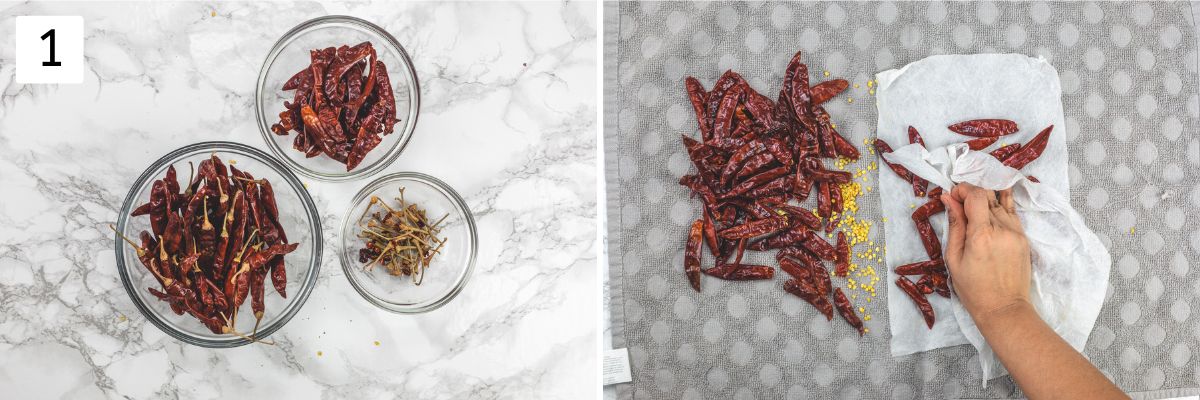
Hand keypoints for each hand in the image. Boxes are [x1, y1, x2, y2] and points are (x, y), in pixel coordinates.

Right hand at [940, 183, 1031, 325]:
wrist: (1004, 308)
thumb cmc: (973, 289)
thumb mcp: (954, 258)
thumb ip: (954, 225)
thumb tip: (948, 199)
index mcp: (982, 235)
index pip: (976, 195)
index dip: (962, 190)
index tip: (952, 196)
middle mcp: (1002, 229)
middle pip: (988, 194)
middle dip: (971, 194)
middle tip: (959, 205)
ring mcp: (1016, 233)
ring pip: (1001, 201)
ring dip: (985, 200)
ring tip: (973, 212)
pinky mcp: (1024, 238)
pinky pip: (1011, 213)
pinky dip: (999, 208)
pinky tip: (989, 214)